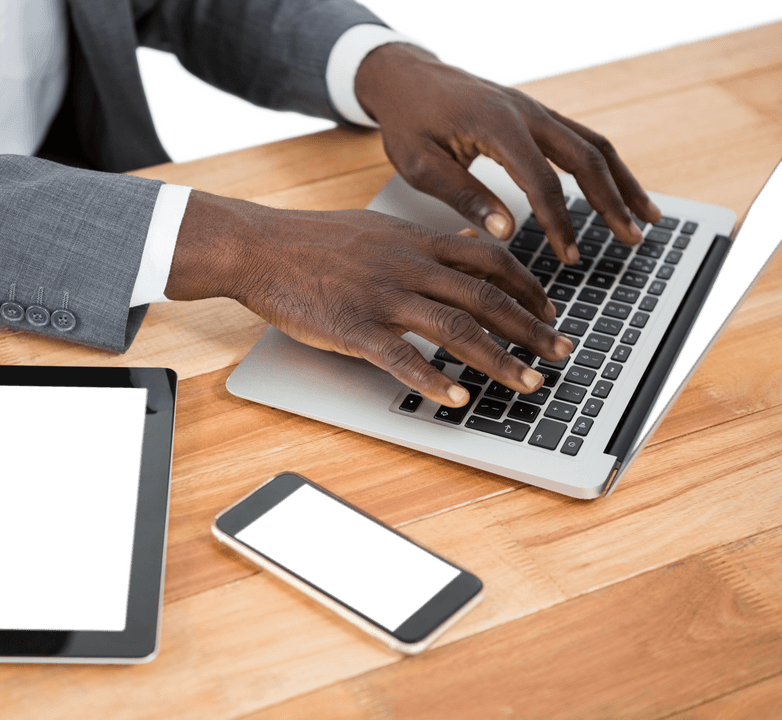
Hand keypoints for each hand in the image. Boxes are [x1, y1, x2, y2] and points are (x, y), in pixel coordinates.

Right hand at [166, 192, 573, 406]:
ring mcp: (383, 298)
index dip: (528, 289)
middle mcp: (409, 267)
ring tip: (528, 383)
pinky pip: (401, 357)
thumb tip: (465, 239)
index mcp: (417, 242)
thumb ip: (424, 238)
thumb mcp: (378, 227)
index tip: (551, 312)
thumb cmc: (313, 239)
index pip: (490, 262)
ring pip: (456, 330)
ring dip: (499, 360)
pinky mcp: (354, 327)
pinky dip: (433, 380)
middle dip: (532, 330)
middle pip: (486, 299)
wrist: (260, 247)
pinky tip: (458, 398)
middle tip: (563, 354)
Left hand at [354, 43, 661, 264]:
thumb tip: (506, 230)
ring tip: (644, 219)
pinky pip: (582, 139)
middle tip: (630, 240)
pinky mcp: (537, 114)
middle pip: (586, 158)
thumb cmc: (408, 121)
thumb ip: (464, 195)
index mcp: (498, 125)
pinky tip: (619, 190)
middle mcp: (527, 112)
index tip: (571, 256)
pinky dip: (606, 167)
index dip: (560, 222)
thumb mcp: (421, 165)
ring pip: (594, 145)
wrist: (406, 78)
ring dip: (622, 183)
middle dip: (611, 203)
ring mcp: (536, 110)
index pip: (542, 181)